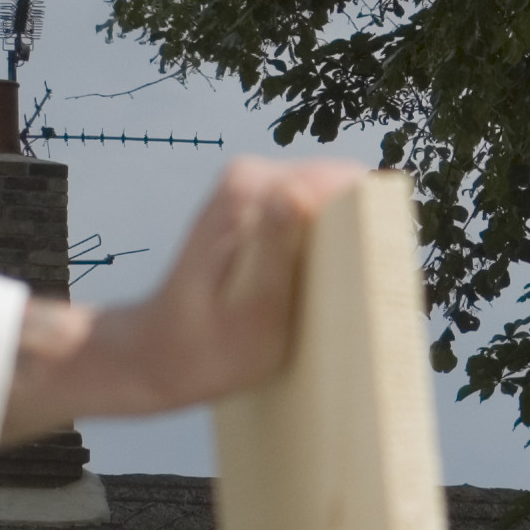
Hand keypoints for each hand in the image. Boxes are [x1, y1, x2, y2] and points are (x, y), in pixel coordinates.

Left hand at [2, 157, 361, 441]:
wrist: (159, 354)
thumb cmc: (210, 346)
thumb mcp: (253, 307)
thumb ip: (276, 246)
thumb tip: (301, 190)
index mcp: (253, 190)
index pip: (346, 183)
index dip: (370, 224)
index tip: (366, 275)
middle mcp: (252, 175)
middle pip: (343, 190)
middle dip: (358, 236)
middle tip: (343, 296)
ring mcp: (253, 186)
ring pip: (334, 203)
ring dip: (345, 247)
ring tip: (326, 297)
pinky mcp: (259, 204)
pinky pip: (315, 216)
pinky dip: (326, 251)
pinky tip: (310, 289)